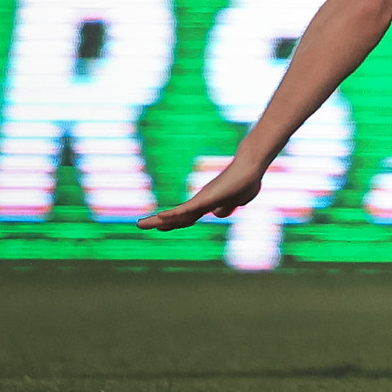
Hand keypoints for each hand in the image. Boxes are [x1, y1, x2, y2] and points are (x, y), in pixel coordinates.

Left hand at [137, 156, 262, 229]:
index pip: (187, 216)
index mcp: (208, 203)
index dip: (173, 222)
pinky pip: (186, 209)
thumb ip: (227, 206)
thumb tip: (218, 213)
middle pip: (177, 216)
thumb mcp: (238, 199)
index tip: (159, 224)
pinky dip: (172, 215)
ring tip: (140, 224)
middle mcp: (201, 201)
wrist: (251, 166)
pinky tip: (160, 218)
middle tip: (140, 224)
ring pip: (177, 215)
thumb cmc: (247, 180)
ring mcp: (202, 199)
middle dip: (158, 222)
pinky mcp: (205, 198)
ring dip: (157, 221)